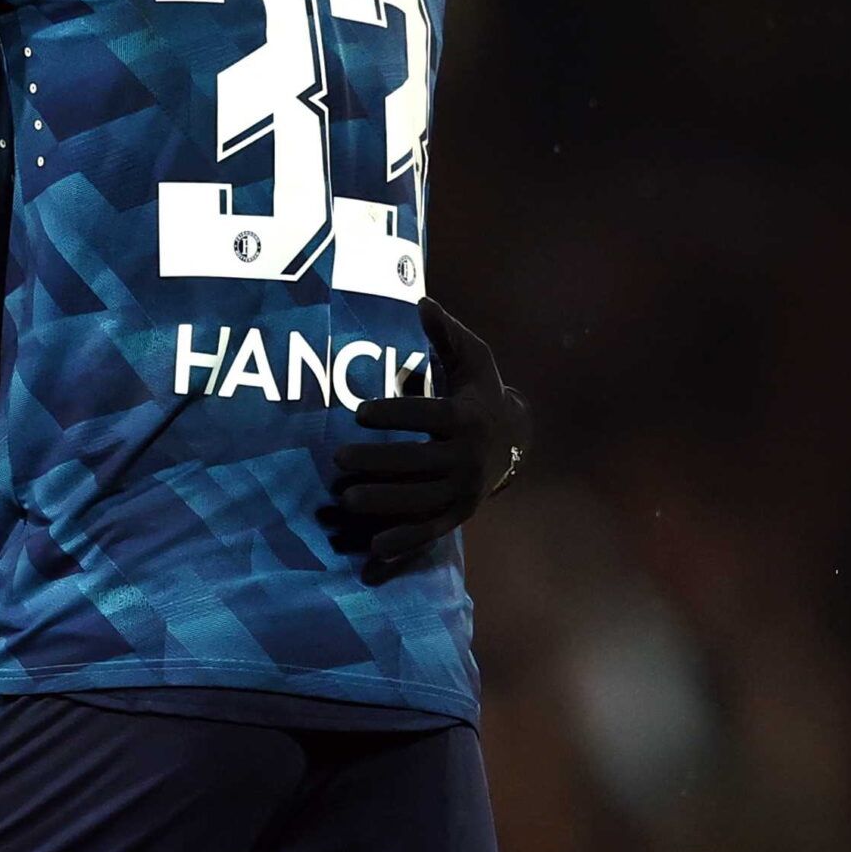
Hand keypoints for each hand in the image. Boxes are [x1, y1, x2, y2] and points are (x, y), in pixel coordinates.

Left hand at [332, 296, 528, 561]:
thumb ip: (445, 332)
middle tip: (338, 459)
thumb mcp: (471, 358)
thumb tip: (422, 299)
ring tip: (346, 501)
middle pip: (420, 462)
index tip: (359, 411)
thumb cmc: (479, 392)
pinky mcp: (457, 513)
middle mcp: (467, 457)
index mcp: (467, 418)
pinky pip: (430, 530)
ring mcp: (463, 490)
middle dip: (379, 462)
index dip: (394, 413)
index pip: (428, 416)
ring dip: (385, 503)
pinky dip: (403, 543)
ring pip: (421, 499)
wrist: (512, 439)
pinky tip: (372, 552)